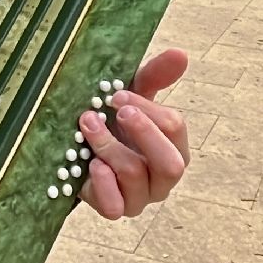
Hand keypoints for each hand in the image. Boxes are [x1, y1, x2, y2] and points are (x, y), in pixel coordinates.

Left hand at [78, 48, 189, 218]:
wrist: (81, 152)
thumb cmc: (115, 122)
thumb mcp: (133, 96)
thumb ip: (156, 76)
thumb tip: (180, 53)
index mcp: (174, 147)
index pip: (175, 128)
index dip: (147, 108)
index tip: (116, 93)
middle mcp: (163, 177)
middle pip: (171, 164)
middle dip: (143, 132)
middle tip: (116, 109)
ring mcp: (141, 197)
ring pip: (134, 176)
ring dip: (107, 145)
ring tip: (86, 125)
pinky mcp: (116, 209)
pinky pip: (115, 207)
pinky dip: (101, 182)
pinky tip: (88, 163)